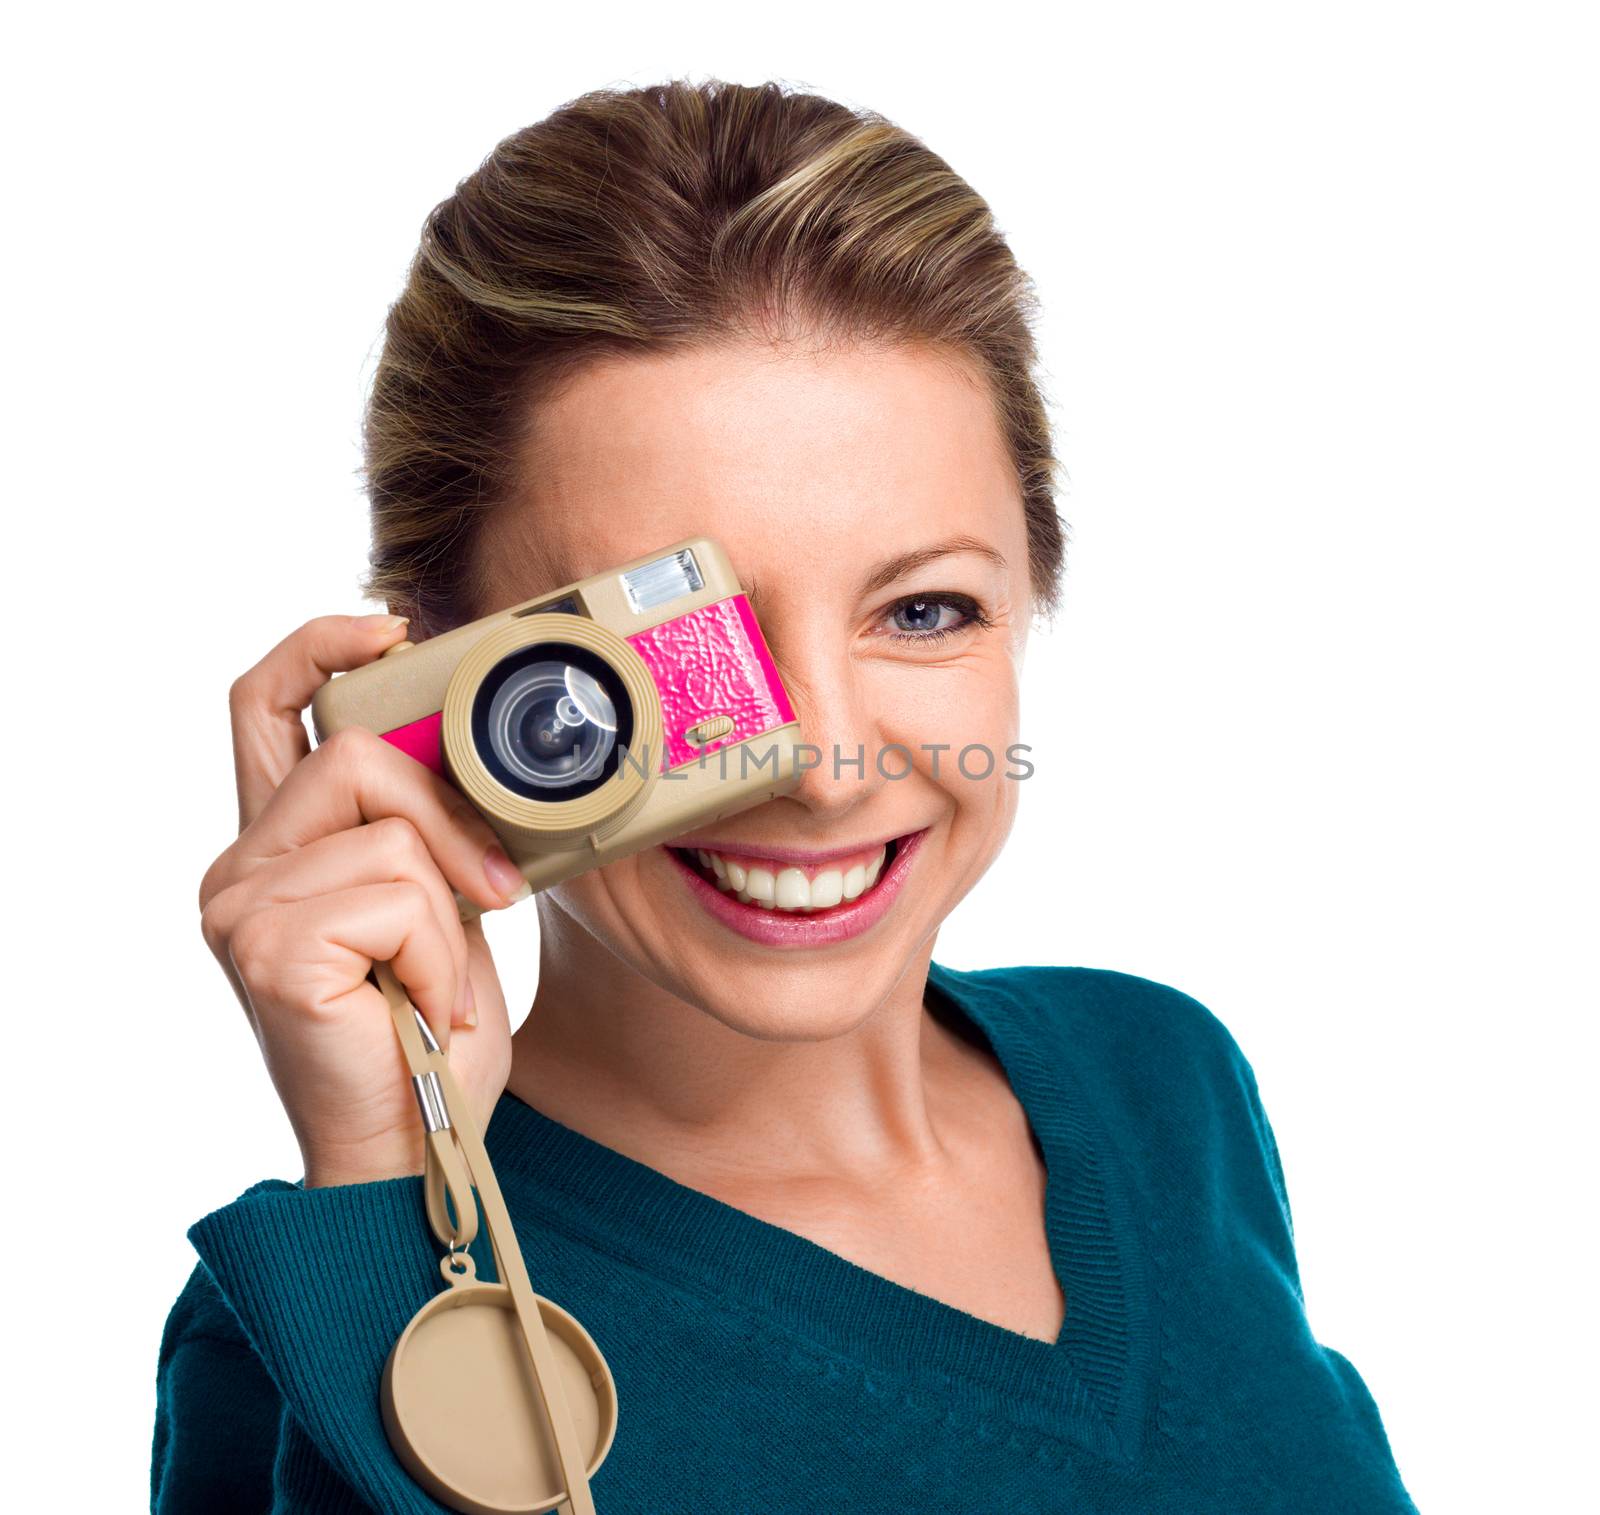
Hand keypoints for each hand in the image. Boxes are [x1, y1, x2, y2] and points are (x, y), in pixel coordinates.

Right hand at [198, 613, 526, 1186]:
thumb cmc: (426, 1034)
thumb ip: (421, 833)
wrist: (413, 1149)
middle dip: (447, 815)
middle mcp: (239, 870)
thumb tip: (464, 750)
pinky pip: (398, 895)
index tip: (388, 630)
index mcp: (275, 850)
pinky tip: (424, 1005)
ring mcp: (242, 908)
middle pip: (350, 754)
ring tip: (442, 980)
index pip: (261, 708)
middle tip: (491, 890)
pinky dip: (443, 952)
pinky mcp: (270, 948)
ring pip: (388, 826)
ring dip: (451, 907)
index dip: (316, 647)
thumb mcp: (437, 909)